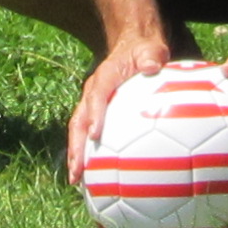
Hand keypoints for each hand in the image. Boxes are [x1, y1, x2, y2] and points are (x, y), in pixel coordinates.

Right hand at [65, 36, 175, 186]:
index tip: (95, 134)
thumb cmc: (144, 51)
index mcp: (105, 76)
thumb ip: (151, 56)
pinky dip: (87, 154)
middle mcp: (92, 92)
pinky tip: (93, 176)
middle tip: (77, 170)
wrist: (133, 46)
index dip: (95, 114)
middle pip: (79, 120)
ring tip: (77, 180)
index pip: (97, 96)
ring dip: (76, 155)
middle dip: (76, 146)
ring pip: (79, 131)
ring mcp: (91, 104)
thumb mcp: (150, 50)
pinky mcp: (96, 114)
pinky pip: (88, 134)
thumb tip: (152, 66)